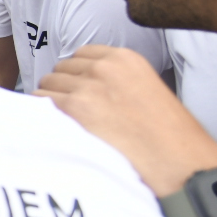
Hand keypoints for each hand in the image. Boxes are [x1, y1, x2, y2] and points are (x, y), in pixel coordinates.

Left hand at [36, 45, 216, 196]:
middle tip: (76, 111)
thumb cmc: (168, 135)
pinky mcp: (73, 109)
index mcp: (125, 59)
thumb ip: (116, 80)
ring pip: (47, 84)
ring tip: (70, 122)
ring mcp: (86, 87)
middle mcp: (103, 68)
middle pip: (61, 69)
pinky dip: (44, 114)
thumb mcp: (147, 89)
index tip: (81, 90)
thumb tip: (84, 84)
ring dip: (53, 101)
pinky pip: (39, 103)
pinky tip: (58, 128)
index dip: (78, 74)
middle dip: (64, 87)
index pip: (81, 54)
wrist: (177, 162)